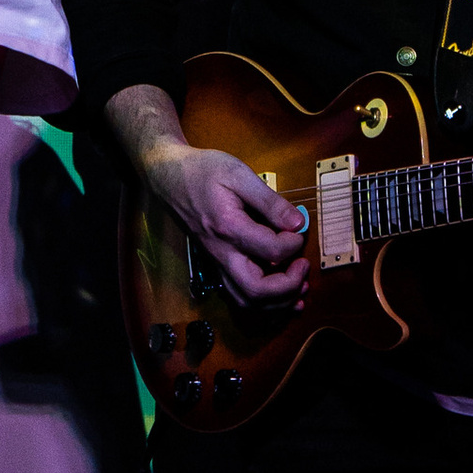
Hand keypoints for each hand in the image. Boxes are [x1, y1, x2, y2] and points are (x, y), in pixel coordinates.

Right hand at [146, 142, 309, 306]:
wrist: (169, 177)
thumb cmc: (203, 171)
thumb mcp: (238, 174)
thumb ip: (269, 201)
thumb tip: (298, 223)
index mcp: (229, 228)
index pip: (271, 250)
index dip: (294, 243)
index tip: (299, 229)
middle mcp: (222, 252)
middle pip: (256, 290)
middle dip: (288, 287)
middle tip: (303, 266)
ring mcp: (217, 261)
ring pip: (246, 300)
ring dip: (277, 301)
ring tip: (298, 286)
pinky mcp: (216, 263)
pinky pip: (238, 294)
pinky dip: (262, 301)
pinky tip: (280, 294)